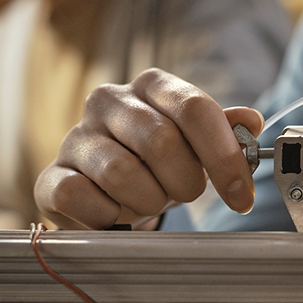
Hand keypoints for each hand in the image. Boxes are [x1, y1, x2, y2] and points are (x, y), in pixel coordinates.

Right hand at [34, 68, 262, 228]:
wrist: (104, 191)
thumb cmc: (155, 164)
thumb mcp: (195, 146)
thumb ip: (225, 132)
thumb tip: (251, 121)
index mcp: (151, 86)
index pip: (194, 108)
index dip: (224, 157)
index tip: (241, 197)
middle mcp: (109, 100)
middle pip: (161, 141)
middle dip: (185, 182)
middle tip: (186, 193)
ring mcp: (76, 136)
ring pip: (122, 173)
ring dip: (148, 200)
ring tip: (148, 201)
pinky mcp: (51, 176)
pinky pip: (82, 198)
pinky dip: (108, 216)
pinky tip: (114, 214)